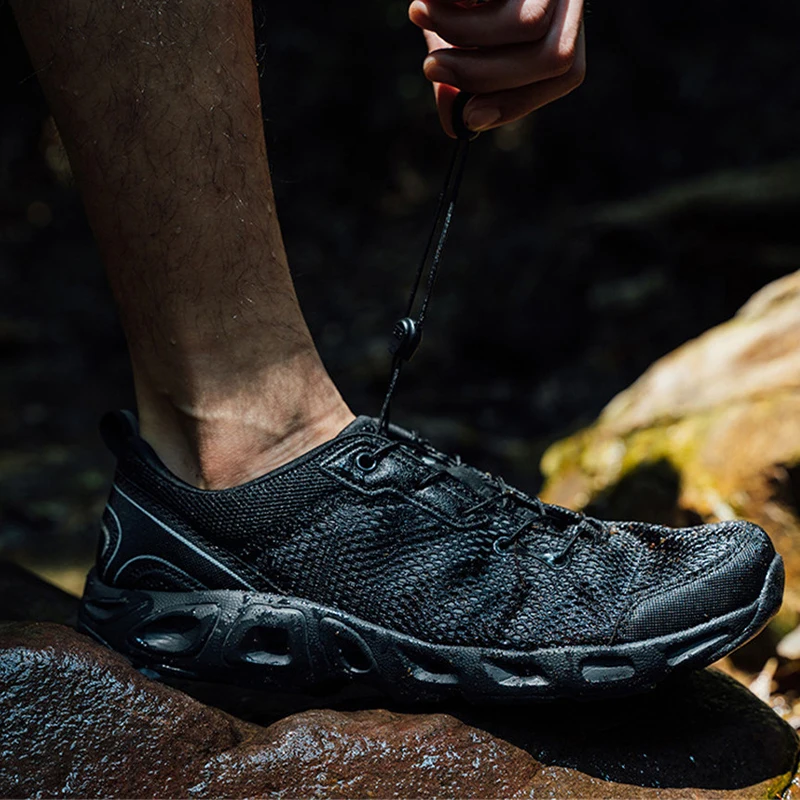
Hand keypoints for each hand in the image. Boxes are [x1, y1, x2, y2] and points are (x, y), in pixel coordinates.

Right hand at [409, 0, 585, 135]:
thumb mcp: (460, 31)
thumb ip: (464, 75)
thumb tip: (459, 124)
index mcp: (565, 16)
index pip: (565, 71)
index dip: (518, 101)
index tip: (470, 116)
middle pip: (551, 58)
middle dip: (484, 76)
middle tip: (429, 69)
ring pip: (528, 26)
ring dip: (463, 35)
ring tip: (418, 14)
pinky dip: (456, 1)